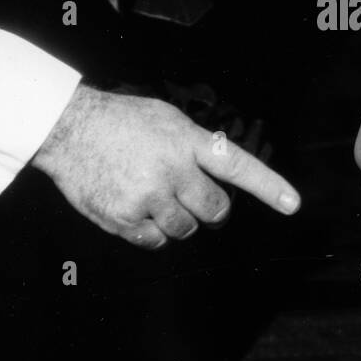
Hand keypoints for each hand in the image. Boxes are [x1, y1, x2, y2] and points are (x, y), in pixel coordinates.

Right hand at [31, 85, 300, 248]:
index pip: (236, 166)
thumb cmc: (120, 121)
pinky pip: (156, 242)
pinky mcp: (125, 219)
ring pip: (186, 229)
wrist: (68, 129)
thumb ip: (195, 144)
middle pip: (215, 210)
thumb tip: (219, 171)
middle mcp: (172, 170)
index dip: (267, 186)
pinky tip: (136, 208)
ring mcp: (149, 197)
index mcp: (186, 141)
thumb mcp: (166, 119)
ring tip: (154, 195)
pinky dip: (151, 233)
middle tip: (191, 196)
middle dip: (210, 209)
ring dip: (178, 220)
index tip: (292, 204)